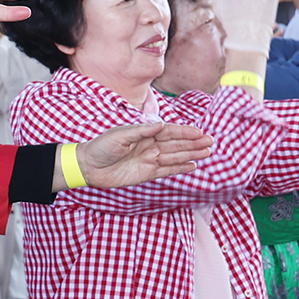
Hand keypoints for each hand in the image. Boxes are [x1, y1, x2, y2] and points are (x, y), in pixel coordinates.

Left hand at [70, 123, 213, 188]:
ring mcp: (149, 159)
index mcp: (144, 133)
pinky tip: (193, 165)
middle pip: (176, 143)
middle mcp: (149, 145)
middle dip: (193, 142)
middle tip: (210, 142)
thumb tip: (160, 125)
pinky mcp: (147, 173)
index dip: (184, 132)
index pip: (169, 131)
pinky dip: (180, 168)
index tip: (199, 132)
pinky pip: (167, 170)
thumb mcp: (118, 136)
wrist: (88, 167)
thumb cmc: (100, 147)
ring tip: (207, 152)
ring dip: (191, 154)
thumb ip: (140, 131)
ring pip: (175, 156)